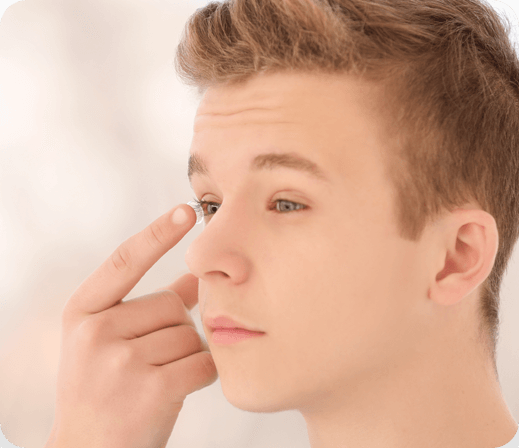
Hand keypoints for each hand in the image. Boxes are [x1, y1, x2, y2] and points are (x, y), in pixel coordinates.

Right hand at [46, 205, 217, 447]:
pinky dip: (201, 374)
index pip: (124, 260)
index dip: (157, 234)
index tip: (186, 210)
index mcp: (83, 313)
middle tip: (151, 360)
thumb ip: (149, 304)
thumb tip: (192, 276)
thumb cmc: (104, 391)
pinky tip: (177, 389)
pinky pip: (202, 362)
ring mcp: (121, 361)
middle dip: (175, 328)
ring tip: (157, 378)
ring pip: (189, 334)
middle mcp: (96, 332)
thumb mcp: (107, 341)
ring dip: (187, 354)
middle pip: (172, 305)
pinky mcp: (151, 388)